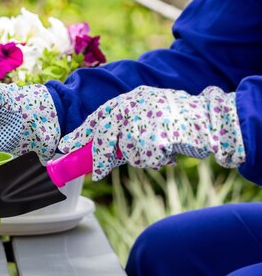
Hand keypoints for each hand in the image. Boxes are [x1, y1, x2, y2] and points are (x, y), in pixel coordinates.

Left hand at [58, 86, 244, 179]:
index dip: (80, 135)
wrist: (210, 117)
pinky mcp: (154, 136)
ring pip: (126, 152)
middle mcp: (131, 106)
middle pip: (104, 138)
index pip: (97, 118)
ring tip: (159, 148)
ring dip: (140, 157)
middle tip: (97, 174)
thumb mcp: (146, 116)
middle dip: (99, 159)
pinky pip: (145, 159)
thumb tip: (99, 157)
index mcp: (127, 100)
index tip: (64, 147)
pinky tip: (168, 150)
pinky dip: (156, 160)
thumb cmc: (176, 121)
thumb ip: (124, 130)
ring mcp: (142, 119)